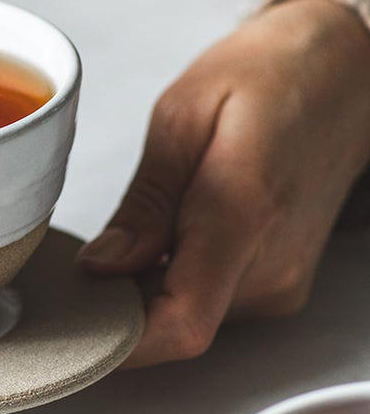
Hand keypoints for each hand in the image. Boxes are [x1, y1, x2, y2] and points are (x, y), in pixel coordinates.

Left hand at [79, 0, 369, 367]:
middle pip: (174, 326)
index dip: (118, 340)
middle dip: (116, 307)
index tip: (71, 319)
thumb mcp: (183, 115)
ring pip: (187, 318)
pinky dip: (170, 283)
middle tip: (78, 261)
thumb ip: (144, 202)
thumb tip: (100, 267)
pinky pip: (209, 303)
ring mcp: (281, 282)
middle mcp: (271, 265)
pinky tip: (161, 239)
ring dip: (142, 293)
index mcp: (242, 214)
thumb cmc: (268, 76)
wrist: (347, 72)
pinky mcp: (279, 285)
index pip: (181, 323)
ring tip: (129, 235)